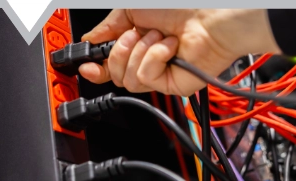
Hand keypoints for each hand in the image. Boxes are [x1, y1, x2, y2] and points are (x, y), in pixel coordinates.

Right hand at [79, 9, 280, 95]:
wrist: (209, 16)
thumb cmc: (180, 7)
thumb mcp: (131, 10)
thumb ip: (107, 27)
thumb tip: (89, 40)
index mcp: (136, 43)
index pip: (110, 65)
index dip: (95, 68)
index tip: (86, 65)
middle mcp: (147, 59)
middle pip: (114, 74)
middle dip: (120, 51)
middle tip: (135, 33)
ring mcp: (160, 74)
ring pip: (127, 79)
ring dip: (139, 52)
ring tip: (158, 37)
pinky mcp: (171, 85)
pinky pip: (146, 79)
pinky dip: (154, 58)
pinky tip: (169, 48)